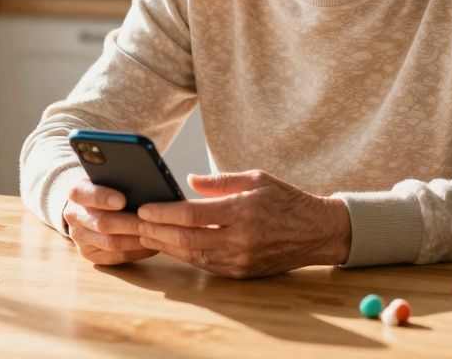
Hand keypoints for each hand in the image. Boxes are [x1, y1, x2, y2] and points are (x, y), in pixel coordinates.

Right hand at [62, 179, 158, 265]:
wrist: (87, 204)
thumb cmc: (107, 186)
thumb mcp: (108, 174)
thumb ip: (122, 172)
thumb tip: (150, 169)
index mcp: (77, 191)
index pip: (83, 193)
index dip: (102, 198)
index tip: (121, 200)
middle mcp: (73, 215)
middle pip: (101, 222)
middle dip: (129, 223)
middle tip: (151, 222)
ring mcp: (79, 237)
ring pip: (109, 243)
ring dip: (136, 240)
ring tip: (157, 234)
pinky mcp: (89, 253)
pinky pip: (114, 257)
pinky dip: (136, 252)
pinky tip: (152, 245)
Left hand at [136, 169, 350, 278]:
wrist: (317, 232)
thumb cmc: (286, 199)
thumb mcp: (256, 178)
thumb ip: (220, 181)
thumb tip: (188, 181)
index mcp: (243, 210)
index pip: (193, 213)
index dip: (164, 212)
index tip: (144, 207)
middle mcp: (241, 238)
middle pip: (187, 238)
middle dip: (155, 231)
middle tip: (134, 223)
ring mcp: (241, 259)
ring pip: (192, 255)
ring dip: (165, 246)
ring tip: (144, 235)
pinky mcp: (241, 272)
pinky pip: (205, 265)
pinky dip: (184, 255)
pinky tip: (170, 245)